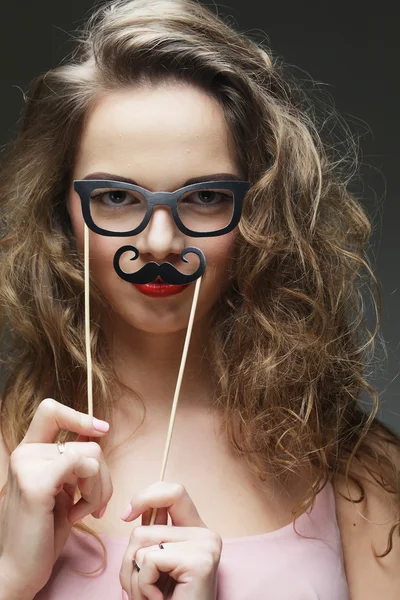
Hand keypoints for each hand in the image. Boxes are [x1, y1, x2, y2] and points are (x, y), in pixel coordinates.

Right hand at [0, 398, 112, 597]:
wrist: (18, 571)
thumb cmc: (42, 533)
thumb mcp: (61, 490)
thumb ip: (72, 464)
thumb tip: (97, 438)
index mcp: (29, 452)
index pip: (50, 411)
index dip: (79, 416)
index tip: (102, 429)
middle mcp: (25, 453)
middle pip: (88, 444)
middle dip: (104, 476)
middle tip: (96, 505)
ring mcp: (28, 466)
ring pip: (92, 455)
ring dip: (99, 489)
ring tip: (83, 512)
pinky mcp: (37, 484)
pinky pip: (86, 466)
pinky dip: (93, 492)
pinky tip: (77, 515)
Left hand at [119, 482, 221, 599]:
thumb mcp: (155, 567)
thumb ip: (151, 538)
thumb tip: (134, 513)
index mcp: (197, 531)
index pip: (173, 491)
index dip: (146, 496)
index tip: (126, 515)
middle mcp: (207, 534)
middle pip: (145, 526)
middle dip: (129, 559)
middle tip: (140, 588)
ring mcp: (206, 545)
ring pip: (141, 541)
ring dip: (133, 577)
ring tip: (152, 597)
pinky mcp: (200, 560)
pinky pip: (148, 560)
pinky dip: (142, 586)